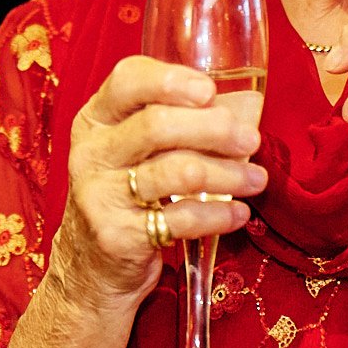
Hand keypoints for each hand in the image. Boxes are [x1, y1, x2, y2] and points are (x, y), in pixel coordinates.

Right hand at [51, 56, 268, 307]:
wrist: (91, 268)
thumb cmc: (128, 196)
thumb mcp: (139, 152)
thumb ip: (184, 122)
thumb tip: (247, 104)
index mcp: (96, 120)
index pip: (127, 81)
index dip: (171, 80)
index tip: (210, 91)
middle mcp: (92, 153)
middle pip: (156, 125)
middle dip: (213, 129)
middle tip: (250, 140)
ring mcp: (100, 195)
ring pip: (175, 172)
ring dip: (226, 174)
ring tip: (256, 179)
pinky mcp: (117, 236)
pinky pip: (180, 219)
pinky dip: (218, 215)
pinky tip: (239, 213)